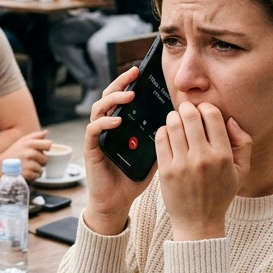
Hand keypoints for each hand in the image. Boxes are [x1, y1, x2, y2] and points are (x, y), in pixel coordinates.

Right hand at [0, 130, 51, 180]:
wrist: (0, 166)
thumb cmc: (13, 153)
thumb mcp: (22, 141)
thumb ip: (35, 136)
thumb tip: (46, 132)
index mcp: (29, 143)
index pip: (48, 144)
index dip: (46, 149)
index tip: (40, 151)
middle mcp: (30, 153)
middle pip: (46, 159)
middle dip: (40, 162)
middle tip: (30, 161)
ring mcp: (28, 164)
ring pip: (41, 169)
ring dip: (36, 170)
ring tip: (26, 167)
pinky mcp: (27, 174)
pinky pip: (37, 176)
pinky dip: (32, 176)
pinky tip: (25, 172)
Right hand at [81, 67, 154, 234]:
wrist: (116, 201)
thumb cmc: (133, 177)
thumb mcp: (154, 154)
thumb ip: (162, 138)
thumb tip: (181, 122)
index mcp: (122, 124)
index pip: (125, 97)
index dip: (131, 82)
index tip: (144, 71)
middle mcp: (108, 126)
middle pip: (110, 95)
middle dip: (121, 81)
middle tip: (134, 72)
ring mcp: (98, 136)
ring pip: (100, 108)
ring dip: (114, 98)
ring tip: (128, 95)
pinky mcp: (91, 148)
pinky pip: (94, 130)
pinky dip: (104, 123)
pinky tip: (116, 121)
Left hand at [155, 102, 250, 240]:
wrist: (199, 222)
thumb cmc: (220, 194)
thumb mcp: (242, 171)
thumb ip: (243, 142)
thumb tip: (230, 120)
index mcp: (223, 155)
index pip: (212, 115)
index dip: (206, 107)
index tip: (203, 111)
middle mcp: (203, 158)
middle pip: (190, 116)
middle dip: (187, 108)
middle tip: (186, 111)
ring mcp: (182, 164)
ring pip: (173, 124)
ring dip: (174, 118)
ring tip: (177, 121)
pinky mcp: (166, 170)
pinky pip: (161, 139)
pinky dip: (163, 131)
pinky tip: (169, 135)